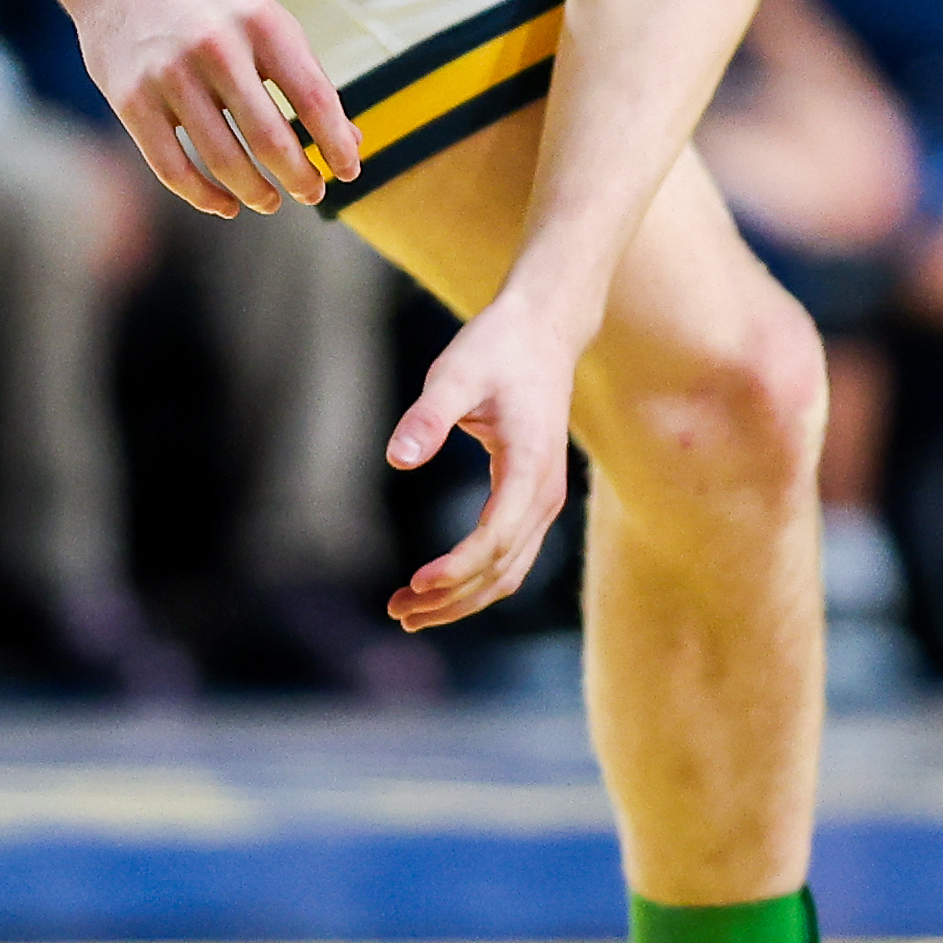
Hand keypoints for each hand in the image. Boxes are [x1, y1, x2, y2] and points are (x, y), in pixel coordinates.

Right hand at [65, 0, 360, 215]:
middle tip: (311, 194)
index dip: (336, 145)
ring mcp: (169, 75)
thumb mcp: (262, 15)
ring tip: (269, 201)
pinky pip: (172, 168)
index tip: (348, 171)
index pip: (314, 99)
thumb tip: (350, 143)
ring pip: (223, 161)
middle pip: (271, 139)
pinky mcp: (131, 100)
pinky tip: (224, 204)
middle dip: (300, 179)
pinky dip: (204, 196)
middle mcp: (216, 47)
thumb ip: (304, 74)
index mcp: (261, 22)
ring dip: (255, 193)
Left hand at [382, 290, 585, 629]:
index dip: (455, 568)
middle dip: (451, 599)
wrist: (545, 330)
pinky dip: (476, 578)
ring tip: (409, 611)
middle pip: (502, 568)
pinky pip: (511, 556)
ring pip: (509, 571)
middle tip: (396, 612)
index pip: (495, 536)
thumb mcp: (456, 373)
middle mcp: (546, 491)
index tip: (414, 582)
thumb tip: (397, 458)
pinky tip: (439, 586)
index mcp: (529, 464)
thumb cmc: (497, 348)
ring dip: (462, 598)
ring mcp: (546, 499)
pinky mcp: (536, 498)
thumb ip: (427, 416)